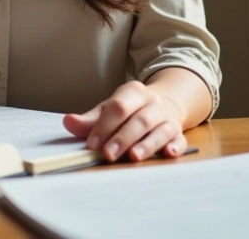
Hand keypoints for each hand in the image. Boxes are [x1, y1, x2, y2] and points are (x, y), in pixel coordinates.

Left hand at [62, 81, 187, 162]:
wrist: (165, 104)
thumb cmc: (131, 110)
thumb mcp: (109, 109)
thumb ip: (90, 120)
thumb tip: (68, 122)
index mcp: (134, 92)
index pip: (118, 107)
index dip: (104, 126)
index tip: (92, 144)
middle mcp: (153, 103)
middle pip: (139, 120)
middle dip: (123, 138)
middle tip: (108, 154)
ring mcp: (168, 118)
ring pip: (159, 130)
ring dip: (147, 144)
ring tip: (134, 157)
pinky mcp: (179, 133)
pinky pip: (180, 139)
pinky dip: (175, 147)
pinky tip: (169, 153)